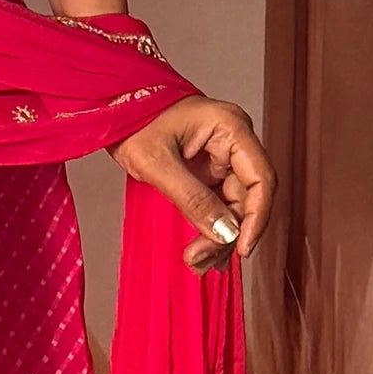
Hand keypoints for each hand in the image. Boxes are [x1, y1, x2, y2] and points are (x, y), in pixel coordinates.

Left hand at [110, 96, 275, 270]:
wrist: (111, 111)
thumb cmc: (132, 121)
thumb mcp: (158, 163)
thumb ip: (193, 199)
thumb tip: (225, 234)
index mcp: (231, 127)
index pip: (261, 179)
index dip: (257, 218)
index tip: (242, 248)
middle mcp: (234, 141)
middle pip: (247, 197)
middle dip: (228, 233)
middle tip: (203, 261)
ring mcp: (222, 155)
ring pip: (234, 205)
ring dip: (219, 237)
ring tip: (197, 262)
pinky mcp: (208, 169)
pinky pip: (218, 203)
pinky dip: (210, 227)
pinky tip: (201, 250)